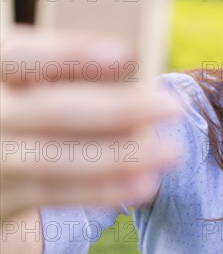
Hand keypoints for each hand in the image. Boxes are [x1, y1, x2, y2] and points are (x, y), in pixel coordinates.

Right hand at [0, 26, 181, 221]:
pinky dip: (102, 190)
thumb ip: (65, 71)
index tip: (127, 55)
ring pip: (56, 160)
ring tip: (172, 152)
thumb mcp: (29, 81)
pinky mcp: (2, 198)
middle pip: (51, 111)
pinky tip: (145, 184)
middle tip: (174, 106)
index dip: (70, 54)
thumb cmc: (20, 104)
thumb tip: (130, 64)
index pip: (20, 56)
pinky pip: (56, 195)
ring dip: (120, 157)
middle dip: (118, 109)